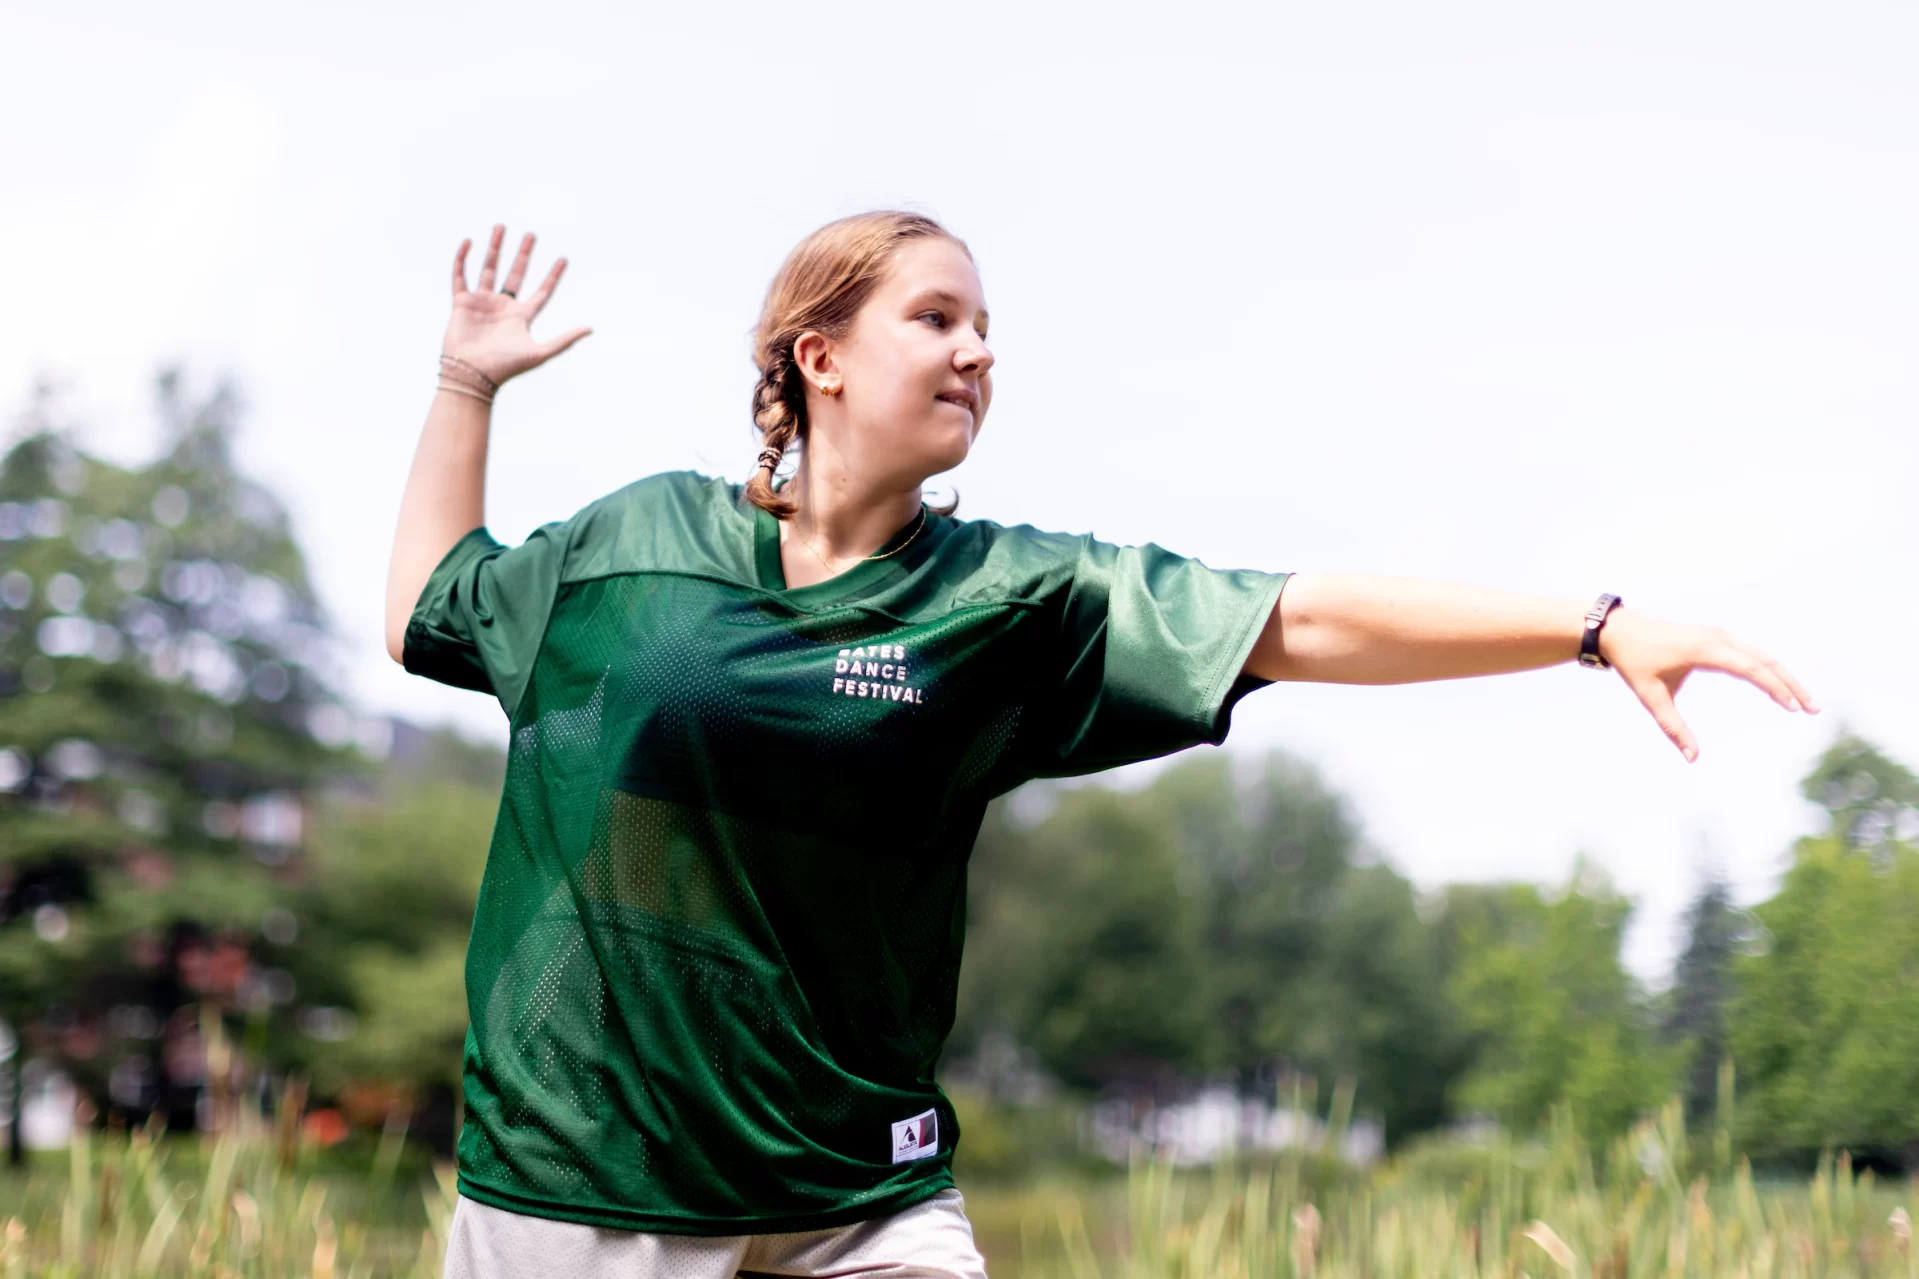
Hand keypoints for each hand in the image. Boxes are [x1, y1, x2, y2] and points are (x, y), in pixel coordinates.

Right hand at [443, 224, 591, 385]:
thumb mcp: (540, 352)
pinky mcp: (461, 303)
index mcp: (522, 317)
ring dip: (495, 248)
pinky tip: (469, 242)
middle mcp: (503, 307)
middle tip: (531, 234)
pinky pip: (461, 276)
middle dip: (523, 254)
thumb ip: (565, 340)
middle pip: (516, 274)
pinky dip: (463, 259)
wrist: (472, 374)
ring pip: (489, 268)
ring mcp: (482, 303)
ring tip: (500, 226)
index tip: (564, 259)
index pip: (542, 292)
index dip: (553, 276)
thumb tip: (591, 328)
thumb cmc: (506, 367)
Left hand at [1597, 610, 1817, 761]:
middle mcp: (1718, 638)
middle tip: (1813, 709)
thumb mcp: (1651, 697)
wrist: (1620, 630)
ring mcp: (1719, 635)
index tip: (1793, 707)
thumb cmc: (1634, 663)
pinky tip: (1779, 687)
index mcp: (1705, 649)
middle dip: (1790, 685)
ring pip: (1761, 655)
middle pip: (1765, 660)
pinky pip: (1750, 653)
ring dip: (1783, 677)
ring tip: (1802, 702)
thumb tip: (1692, 758)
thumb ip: (1673, 727)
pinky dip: (1768, 669)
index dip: (1775, 687)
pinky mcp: (1716, 637)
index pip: (1751, 668)